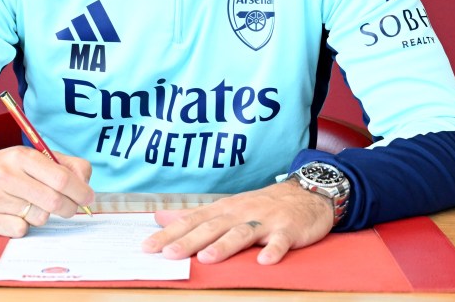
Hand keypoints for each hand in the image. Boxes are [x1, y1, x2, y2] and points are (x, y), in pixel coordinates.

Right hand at [0, 147, 92, 236]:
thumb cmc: (6, 168)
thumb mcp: (32, 157)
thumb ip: (64, 165)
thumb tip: (85, 182)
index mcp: (22, 156)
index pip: (61, 178)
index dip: (80, 191)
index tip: (88, 197)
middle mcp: (6, 175)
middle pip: (53, 201)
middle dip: (69, 208)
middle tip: (71, 208)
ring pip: (38, 217)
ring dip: (43, 215)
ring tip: (31, 204)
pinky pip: (20, 230)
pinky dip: (23, 225)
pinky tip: (14, 214)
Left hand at [141, 178, 333, 264]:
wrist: (306, 193)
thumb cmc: (262, 205)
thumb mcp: (228, 206)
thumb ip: (197, 215)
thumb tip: (161, 217)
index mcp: (225, 209)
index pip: (193, 220)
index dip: (170, 233)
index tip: (148, 246)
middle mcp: (241, 212)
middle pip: (212, 227)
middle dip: (189, 241)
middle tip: (168, 254)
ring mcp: (265, 220)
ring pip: (242, 232)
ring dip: (225, 245)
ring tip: (207, 258)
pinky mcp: (288, 230)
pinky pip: (280, 241)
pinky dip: (272, 250)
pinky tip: (265, 261)